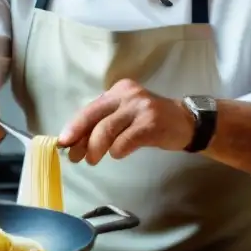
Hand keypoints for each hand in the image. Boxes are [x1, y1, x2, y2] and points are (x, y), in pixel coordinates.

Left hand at [58, 79, 195, 164]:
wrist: (187, 122)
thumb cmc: (151, 121)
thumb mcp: (126, 115)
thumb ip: (104, 123)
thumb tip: (76, 142)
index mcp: (118, 90)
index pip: (90, 109)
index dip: (74, 127)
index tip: (64, 142)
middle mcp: (128, 94)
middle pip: (94, 116)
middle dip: (81, 138)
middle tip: (75, 157)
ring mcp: (140, 107)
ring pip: (106, 129)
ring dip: (96, 148)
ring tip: (93, 160)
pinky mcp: (151, 123)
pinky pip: (125, 141)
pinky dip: (117, 151)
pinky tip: (119, 154)